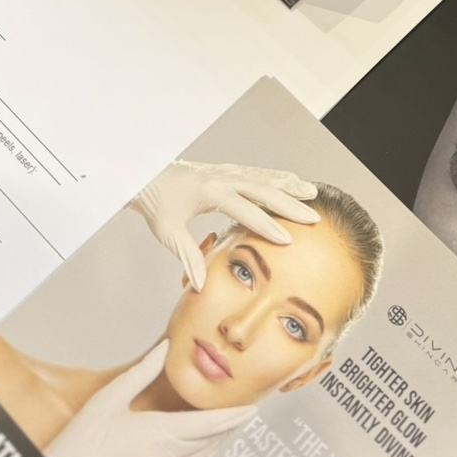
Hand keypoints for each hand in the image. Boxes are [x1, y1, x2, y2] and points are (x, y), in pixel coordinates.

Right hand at [43, 340, 253, 456]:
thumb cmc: (83, 442)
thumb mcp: (109, 399)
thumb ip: (141, 373)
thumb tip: (163, 349)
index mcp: (161, 433)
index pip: (210, 425)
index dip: (234, 417)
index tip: (253, 409)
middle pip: (210, 443)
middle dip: (230, 428)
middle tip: (246, 415)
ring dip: (217, 444)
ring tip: (229, 430)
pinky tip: (199, 452)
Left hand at [131, 160, 317, 289]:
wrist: (144, 177)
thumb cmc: (155, 204)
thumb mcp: (168, 232)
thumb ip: (188, 256)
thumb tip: (202, 285)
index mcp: (211, 192)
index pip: (246, 210)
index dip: (268, 226)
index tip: (289, 241)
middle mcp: (222, 178)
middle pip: (264, 190)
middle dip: (290, 204)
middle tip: (313, 217)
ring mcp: (226, 173)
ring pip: (264, 178)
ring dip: (289, 185)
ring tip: (311, 192)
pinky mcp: (225, 172)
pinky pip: (257, 174)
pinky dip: (277, 177)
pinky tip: (289, 181)